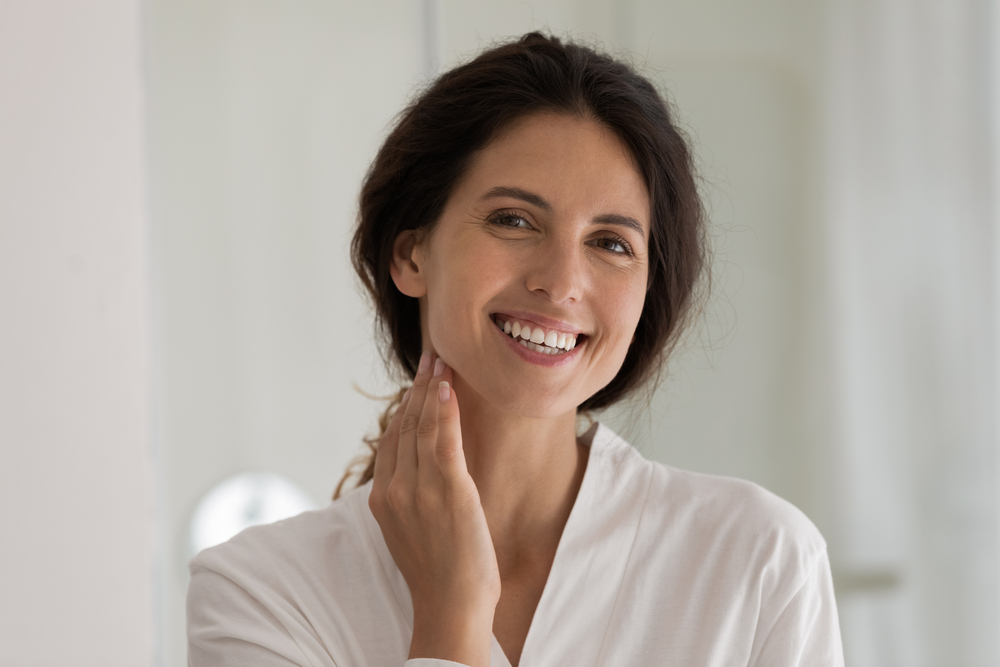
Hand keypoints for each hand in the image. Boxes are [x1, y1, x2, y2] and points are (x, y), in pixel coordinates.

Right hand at [368, 351, 499, 666]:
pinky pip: (443, 440)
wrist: (451, 604)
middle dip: (418, 388)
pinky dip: (444, 410)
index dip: (404, 406)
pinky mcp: (448, 490)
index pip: (392, 440)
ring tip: (441, 362)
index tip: (417, 381)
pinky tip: (447, 388)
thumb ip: (412, 497)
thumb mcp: (412, 530)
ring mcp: (420, 488)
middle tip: (431, 357)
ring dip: (431, 389)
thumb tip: (423, 471)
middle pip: (404, 426)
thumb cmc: (439, 573)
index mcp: (383, 498)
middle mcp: (395, 489)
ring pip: (422, 427)